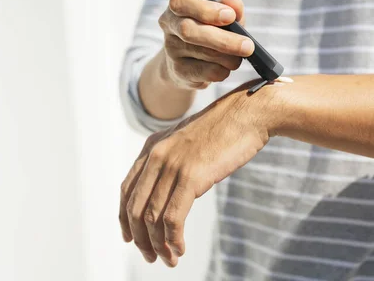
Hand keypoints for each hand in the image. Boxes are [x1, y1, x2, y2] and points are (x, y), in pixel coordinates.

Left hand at [119, 81, 273, 265]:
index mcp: (152, 147)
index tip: (131, 238)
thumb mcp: (189, 141)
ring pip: (151, 217)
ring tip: (169, 260)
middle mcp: (156, 155)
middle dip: (140, 238)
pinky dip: (173, 239)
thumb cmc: (226, 129)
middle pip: (135, 208)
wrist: (249, 113)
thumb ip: (173, 160)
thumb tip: (170, 190)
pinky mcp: (191, 176)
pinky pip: (172, 218)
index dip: (124, 218)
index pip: (126, 190)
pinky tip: (180, 249)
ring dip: (158, 245)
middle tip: (152, 257)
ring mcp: (172, 165)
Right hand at [158, 0, 254, 89]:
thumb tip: (235, 5)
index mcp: (178, 2)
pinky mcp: (179, 71)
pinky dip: (224, 70)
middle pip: (190, 31)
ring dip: (229, 56)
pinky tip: (226, 66)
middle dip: (224, 40)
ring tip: (240, 55)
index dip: (205, 9)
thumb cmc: (210, 27)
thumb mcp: (221, 13)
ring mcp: (171, 49)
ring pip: (203, 53)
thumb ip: (230, 7)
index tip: (230, 16)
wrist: (188, 58)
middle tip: (248, 46)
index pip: (180, 1)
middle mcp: (169, 24)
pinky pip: (207, 72)